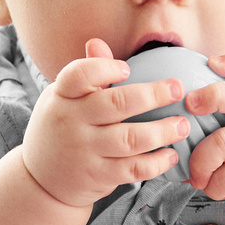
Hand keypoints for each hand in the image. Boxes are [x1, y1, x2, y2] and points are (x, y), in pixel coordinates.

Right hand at [21, 39, 189, 207]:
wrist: (40, 182)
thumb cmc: (62, 130)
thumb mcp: (63, 100)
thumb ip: (85, 76)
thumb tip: (97, 42)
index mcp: (61, 96)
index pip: (79, 75)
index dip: (104, 68)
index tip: (127, 68)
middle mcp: (71, 121)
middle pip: (115, 104)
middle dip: (153, 95)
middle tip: (178, 89)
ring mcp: (84, 150)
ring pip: (129, 139)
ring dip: (162, 131)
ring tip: (183, 125)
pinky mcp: (96, 176)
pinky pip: (132, 169)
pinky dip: (156, 163)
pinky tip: (171, 155)